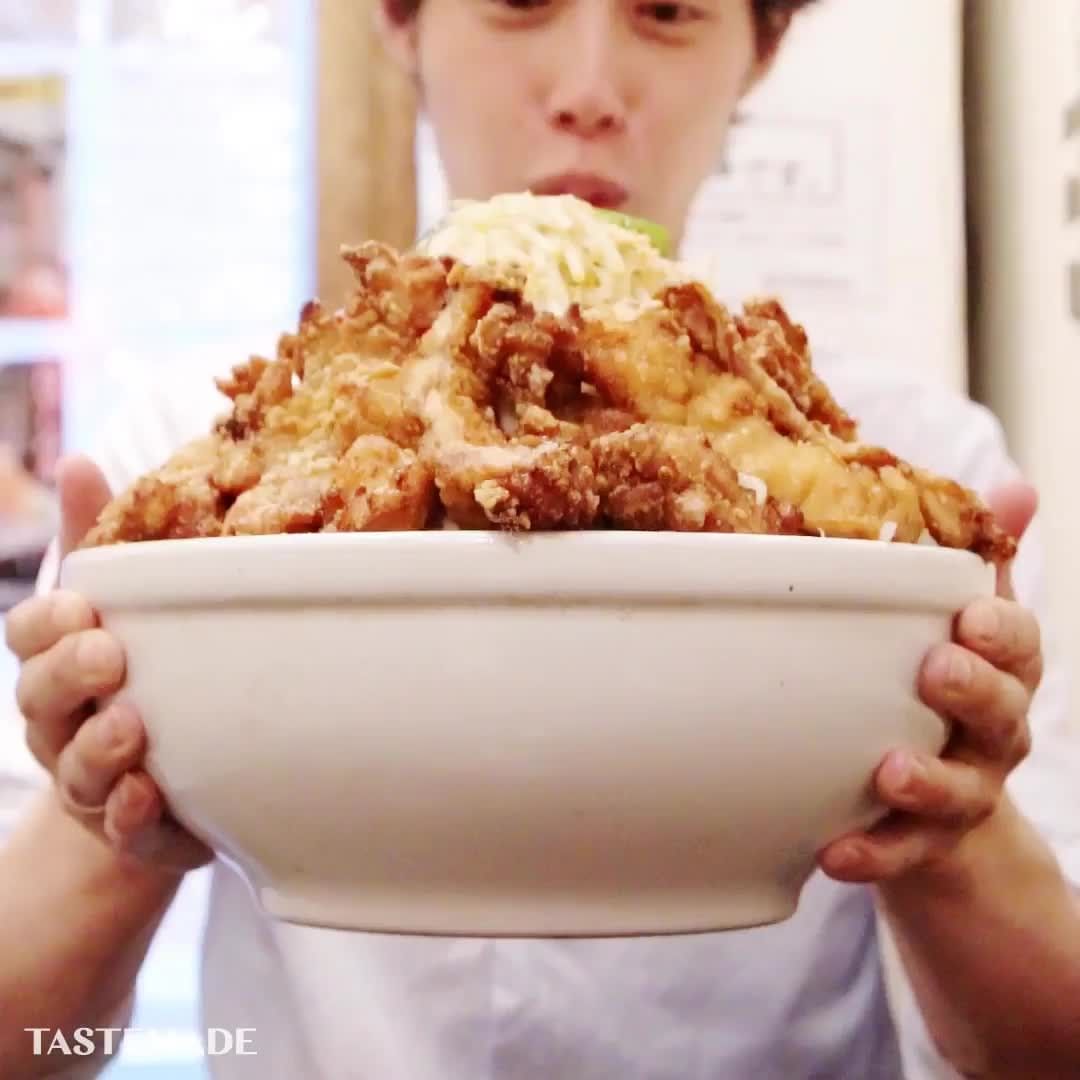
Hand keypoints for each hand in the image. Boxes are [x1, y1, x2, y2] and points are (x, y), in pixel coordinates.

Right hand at [4, 455, 210, 872]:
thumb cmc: (144, 671)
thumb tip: (80, 459)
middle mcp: (63, 721)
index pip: (30, 634)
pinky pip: (123, 828)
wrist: (174, 779)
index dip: (46, 622)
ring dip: (100, 747)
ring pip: (77, 767)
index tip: (80, 606)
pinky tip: (149, 795)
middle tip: (109, 654)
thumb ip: (101, 536)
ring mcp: (92, 780)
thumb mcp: (124, 600)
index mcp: (60, 660)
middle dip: (68, 676)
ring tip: (133, 727)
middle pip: (41, 698)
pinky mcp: (135, 827)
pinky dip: (131, 815)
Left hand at [820, 482, 1041, 884]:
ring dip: (928, 780)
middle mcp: (992, 733)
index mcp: (999, 670)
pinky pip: (902, 853)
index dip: (1002, 628)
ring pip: (959, 789)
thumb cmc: (943, 693)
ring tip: (890, 770)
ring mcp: (963, 792)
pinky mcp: (924, 842)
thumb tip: (1012, 482)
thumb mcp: (963, 624)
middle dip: (974, 690)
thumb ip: (979, 557)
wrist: (941, 809)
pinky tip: (832, 851)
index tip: (971, 613)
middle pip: (1001, 711)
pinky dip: (872, 852)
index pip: (1018, 642)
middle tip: (937, 670)